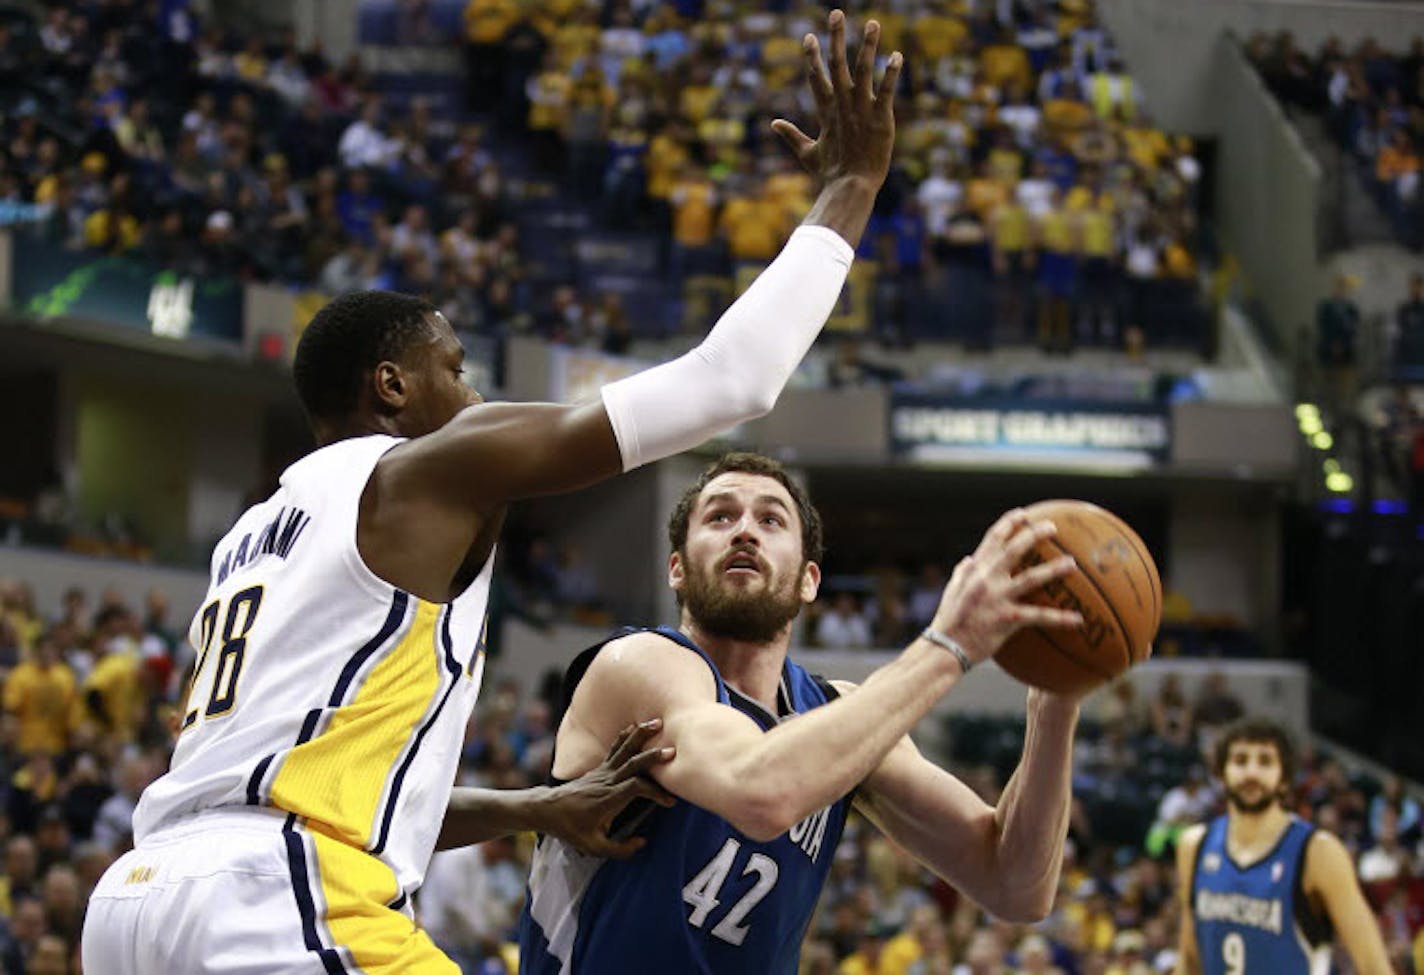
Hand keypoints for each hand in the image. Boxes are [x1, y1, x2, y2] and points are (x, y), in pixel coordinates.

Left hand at [541, 719, 675, 856]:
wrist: (547, 810)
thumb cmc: (571, 829)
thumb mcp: (593, 847)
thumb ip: (620, 849)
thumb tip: (642, 842)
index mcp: (608, 799)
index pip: (636, 788)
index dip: (655, 792)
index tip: (669, 801)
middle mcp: (607, 781)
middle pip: (632, 763)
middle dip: (652, 756)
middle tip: (672, 751)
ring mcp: (602, 771)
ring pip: (624, 749)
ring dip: (641, 735)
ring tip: (657, 723)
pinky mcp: (599, 768)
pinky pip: (615, 748)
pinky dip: (626, 736)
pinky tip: (635, 726)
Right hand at [771, 10, 900, 187]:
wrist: (850, 187)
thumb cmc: (831, 174)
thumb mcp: (807, 154)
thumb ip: (791, 136)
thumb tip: (773, 124)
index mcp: (826, 112)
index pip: (817, 77)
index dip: (812, 56)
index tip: (809, 37)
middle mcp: (842, 105)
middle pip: (837, 64)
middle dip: (836, 37)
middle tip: (837, 13)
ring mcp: (861, 109)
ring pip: (863, 70)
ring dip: (868, 45)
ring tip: (873, 23)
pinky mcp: (880, 118)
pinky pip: (887, 90)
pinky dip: (891, 73)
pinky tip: (896, 56)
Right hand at [928, 508, 1083, 664]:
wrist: (946, 648)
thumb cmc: (948, 621)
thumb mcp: (952, 591)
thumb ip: (962, 573)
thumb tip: (968, 559)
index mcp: (975, 570)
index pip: (992, 539)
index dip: (1009, 523)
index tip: (1023, 514)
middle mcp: (987, 579)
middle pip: (1015, 549)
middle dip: (1035, 534)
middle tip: (1053, 527)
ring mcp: (997, 597)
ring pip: (1031, 578)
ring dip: (1054, 569)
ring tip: (1072, 564)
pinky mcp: (1008, 618)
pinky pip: (1039, 616)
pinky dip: (1060, 618)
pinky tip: (1078, 619)